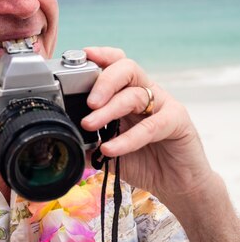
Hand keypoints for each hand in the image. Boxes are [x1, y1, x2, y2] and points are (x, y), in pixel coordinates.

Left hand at [81, 47, 213, 208]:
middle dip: (103, 81)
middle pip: (126, 69)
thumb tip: (65, 141)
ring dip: (109, 109)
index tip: (82, 56)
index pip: (116, 64)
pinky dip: (128, 138)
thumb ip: (90, 144)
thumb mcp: (110, 152)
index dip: (101, 56)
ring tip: (89, 125)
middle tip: (88, 103)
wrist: (177, 186)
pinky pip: (151, 126)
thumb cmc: (145, 163)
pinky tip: (110, 148)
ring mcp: (163, 105)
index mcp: (128, 93)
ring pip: (135, 95)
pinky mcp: (177, 121)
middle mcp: (146, 93)